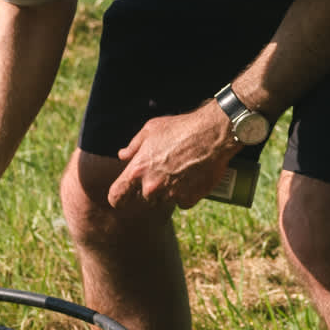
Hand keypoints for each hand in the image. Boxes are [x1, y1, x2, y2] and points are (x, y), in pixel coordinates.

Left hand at [106, 103, 237, 211]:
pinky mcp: (189, 199)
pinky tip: (191, 178)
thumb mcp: (151, 129)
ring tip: (179, 171)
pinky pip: (182, 202)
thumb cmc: (180, 127)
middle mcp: (151, 186)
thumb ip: (133, 146)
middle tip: (164, 170)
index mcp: (137, 170)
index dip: (118, 198)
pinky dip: (186, 194)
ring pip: (164, 200)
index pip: (116, 197)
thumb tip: (123, 156)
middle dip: (151, 188)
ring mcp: (171, 194)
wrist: (212, 134)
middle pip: (144, 198)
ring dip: (168, 191)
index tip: (123, 197)